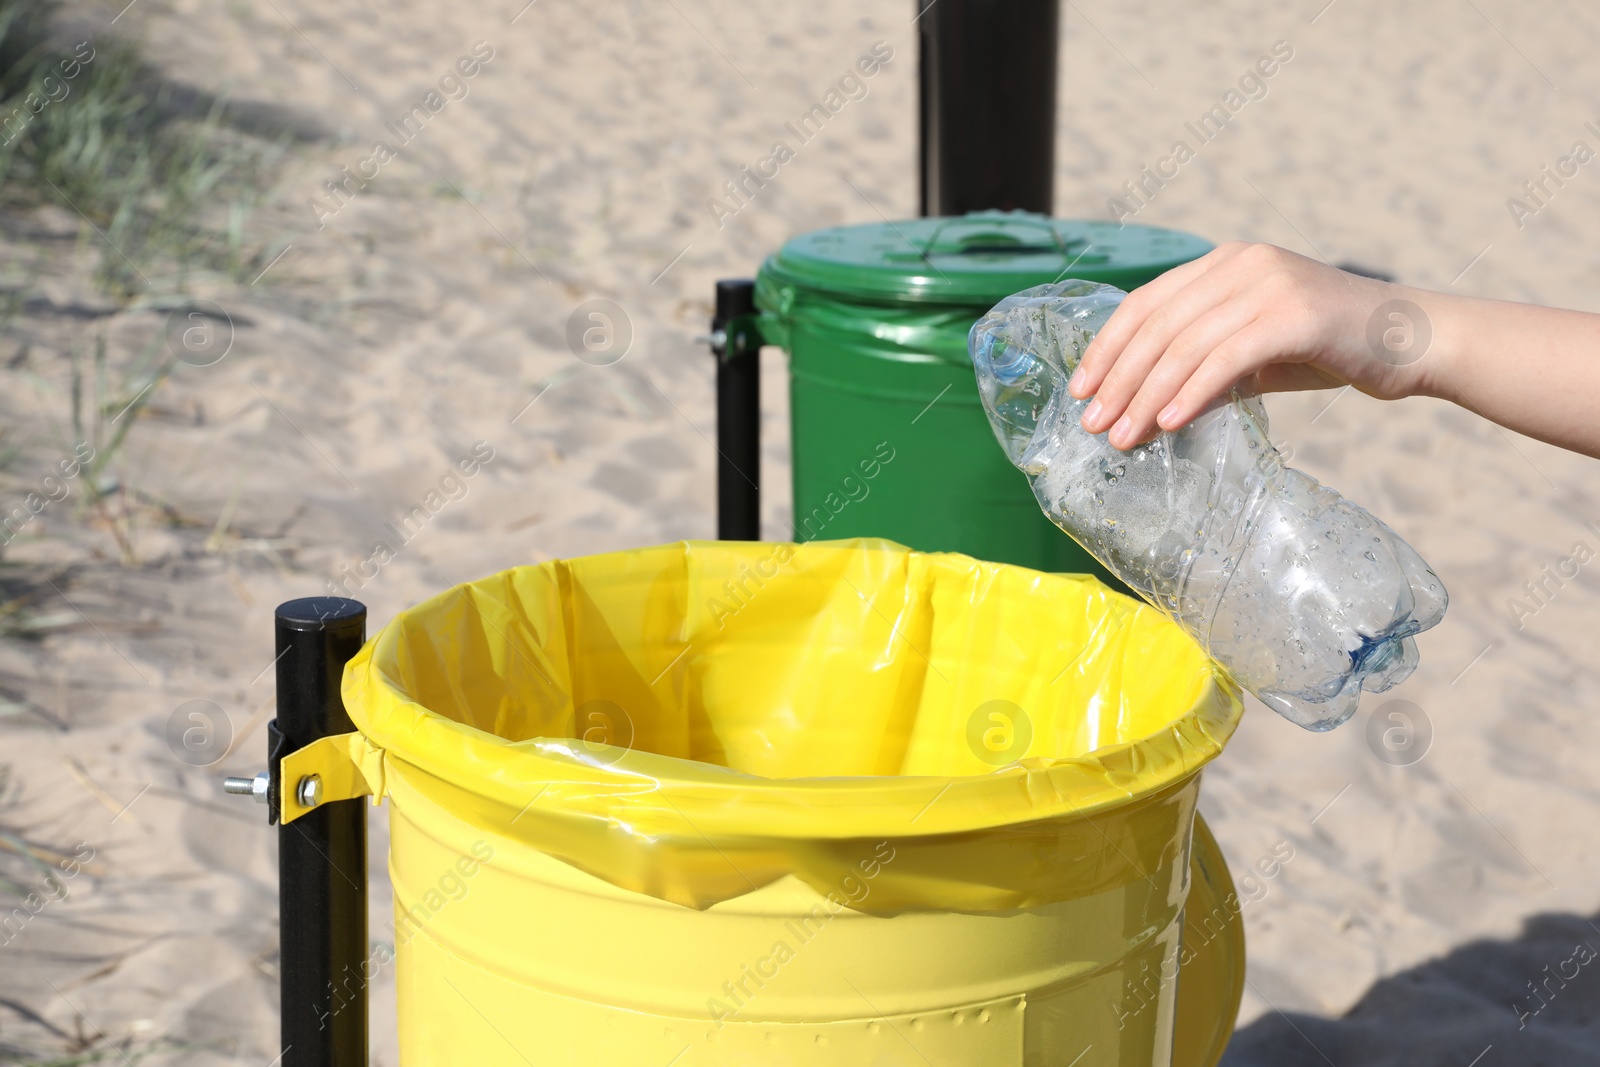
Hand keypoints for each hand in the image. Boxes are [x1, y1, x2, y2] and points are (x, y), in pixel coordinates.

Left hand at [1069, 242, 1429, 448]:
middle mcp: (1241, 263)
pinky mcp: (1294, 314)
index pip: (1146, 302)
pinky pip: (1225, 357)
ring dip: (1144, 396)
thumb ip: (1201, 369)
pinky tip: (1167, 424)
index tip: (1080, 389)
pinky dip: (1190, 393)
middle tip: (1092, 425)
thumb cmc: (1330, 349)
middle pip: (1156, 324)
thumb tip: (1141, 410)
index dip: (1107, 346)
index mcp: (1225, 262)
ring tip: (1121, 438)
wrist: (1413, 341)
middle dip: (1117, 379)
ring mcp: (1268, 283)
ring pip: (1184, 344)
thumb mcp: (1253, 357)